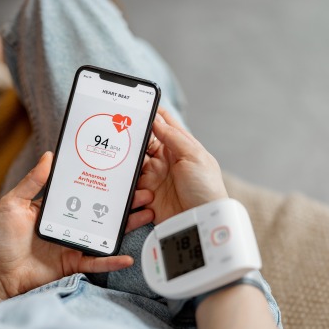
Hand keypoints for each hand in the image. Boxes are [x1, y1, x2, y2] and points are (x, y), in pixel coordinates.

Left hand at [0, 152, 154, 298]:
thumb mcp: (13, 204)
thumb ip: (32, 182)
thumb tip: (49, 156)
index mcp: (57, 207)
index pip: (85, 191)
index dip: (103, 184)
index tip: (122, 174)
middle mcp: (68, 223)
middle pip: (102, 211)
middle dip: (124, 202)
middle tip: (144, 192)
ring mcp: (72, 244)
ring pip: (105, 233)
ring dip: (126, 225)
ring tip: (147, 214)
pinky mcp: (72, 264)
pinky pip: (95, 262)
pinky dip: (111, 260)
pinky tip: (128, 257)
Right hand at [138, 108, 227, 223]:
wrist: (203, 220)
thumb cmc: (206, 188)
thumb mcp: (194, 157)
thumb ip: (174, 137)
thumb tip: (157, 120)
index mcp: (178, 148)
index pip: (162, 126)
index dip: (151, 116)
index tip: (137, 108)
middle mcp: (164, 161)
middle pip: (141, 145)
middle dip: (132, 143)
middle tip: (123, 139)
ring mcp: (154, 179)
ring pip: (132, 168)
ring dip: (131, 171)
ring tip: (139, 179)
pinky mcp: (147, 197)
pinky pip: (131, 191)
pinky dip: (133, 195)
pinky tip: (147, 199)